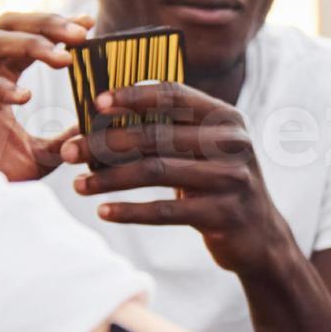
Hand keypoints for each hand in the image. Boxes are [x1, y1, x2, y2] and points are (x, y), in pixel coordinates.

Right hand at [0, 11, 88, 183]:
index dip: (54, 25)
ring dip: (31, 44)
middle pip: (8, 25)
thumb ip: (64, 138)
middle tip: (83, 34)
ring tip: (64, 59)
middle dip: (47, 23)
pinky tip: (25, 96)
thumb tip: (93, 126)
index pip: (25, 35)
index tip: (89, 23)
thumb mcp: (40, 155)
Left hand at [66, 81, 300, 276]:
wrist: (260, 236)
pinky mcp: (222, 215)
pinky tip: (104, 212)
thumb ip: (172, 129)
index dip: (132, 96)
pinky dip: (130, 211)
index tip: (95, 103)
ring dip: (110, 179)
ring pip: (156, 172)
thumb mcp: (207, 149)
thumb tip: (104, 115)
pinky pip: (165, 211)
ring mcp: (230, 179)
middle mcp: (232, 143)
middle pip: (157, 136)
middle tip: (70, 151)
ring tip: (78, 185)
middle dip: (106, 143)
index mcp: (226, 118)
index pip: (174, 95)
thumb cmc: (218, 184)